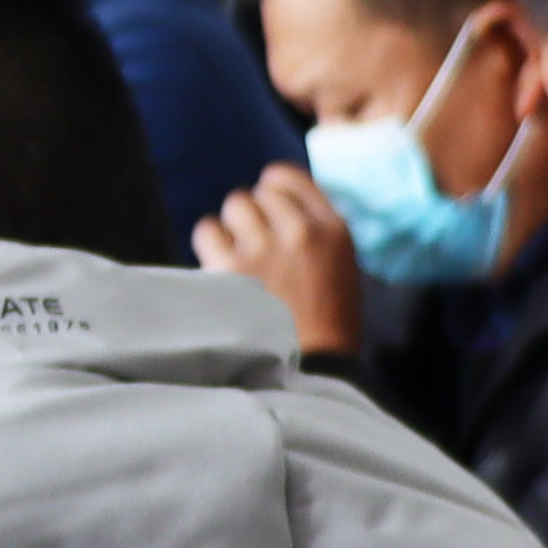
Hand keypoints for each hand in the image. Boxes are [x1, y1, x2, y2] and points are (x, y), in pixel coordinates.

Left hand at [195, 163, 366, 358]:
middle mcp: (299, 231)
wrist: (310, 369)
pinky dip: (210, 242)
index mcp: (333, 229)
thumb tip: (274, 198)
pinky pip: (207, 229)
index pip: (289, 178)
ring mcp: (263, 248)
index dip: (274, 190)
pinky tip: (221, 263)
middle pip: (259, 193)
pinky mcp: (230, 268)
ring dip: (233, 225)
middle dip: (255, 213)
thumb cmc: (326, 321)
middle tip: (257, 243)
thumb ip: (314, 229)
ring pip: (234, 205)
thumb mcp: (340, 266)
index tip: (270, 209)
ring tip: (240, 253)